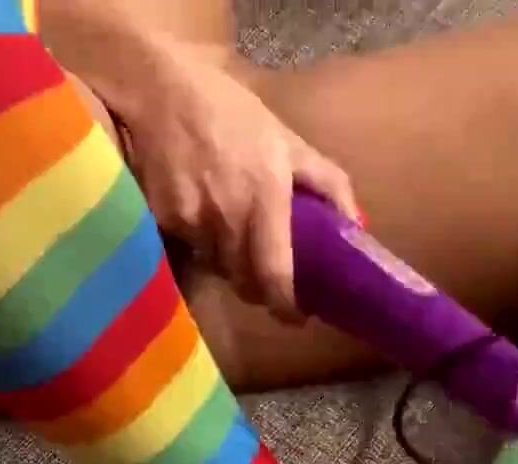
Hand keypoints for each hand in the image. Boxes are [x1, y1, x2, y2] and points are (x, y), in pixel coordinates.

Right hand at [96, 44, 361, 321]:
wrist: (160, 92)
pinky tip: (196, 214)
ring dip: (226, 262)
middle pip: (242, 281)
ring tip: (229, 234)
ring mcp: (189, 222)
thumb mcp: (287, 140)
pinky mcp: (159, 221)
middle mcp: (226, 218)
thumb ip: (327, 183)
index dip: (286, 306)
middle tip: (267, 276)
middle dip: (257, 286)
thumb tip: (357, 226)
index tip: (296, 316)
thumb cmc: (230, 112)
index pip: (274, 274)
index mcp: (265, 198)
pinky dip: (196, 243)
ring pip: (213, 267)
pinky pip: (185, 249)